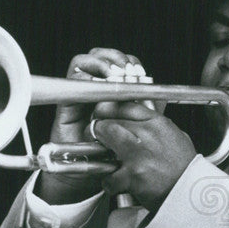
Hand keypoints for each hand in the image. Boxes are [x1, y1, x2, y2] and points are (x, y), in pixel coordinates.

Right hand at [37, 48, 141, 204]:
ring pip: (86, 60)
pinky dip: (86, 75)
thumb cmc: (111, 153)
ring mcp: (82, 93)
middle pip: (105, 56)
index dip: (132, 64)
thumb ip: (147, 113)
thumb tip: (160, 97)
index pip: (123, 63)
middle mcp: (97, 89)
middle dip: (118, 59)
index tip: (142, 75)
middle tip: (128, 73)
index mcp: (115, 92)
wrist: (88, 172)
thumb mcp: (136, 131)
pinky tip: (98, 86)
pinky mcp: (68, 100)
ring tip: (114, 75)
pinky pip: (73, 77)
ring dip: (102, 63)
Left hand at [90, 101, 196, 211]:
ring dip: (98, 148)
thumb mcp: (178, 137)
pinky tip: (116, 183)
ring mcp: (138, 155)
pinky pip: (108, 175)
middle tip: (97, 136)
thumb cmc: (186, 169)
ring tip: (104, 157)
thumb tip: (139, 122)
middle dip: (99, 128)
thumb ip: (157, 127)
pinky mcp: (132, 176)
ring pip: (104, 137)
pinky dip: (109, 181)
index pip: (125, 106)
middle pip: (109, 120)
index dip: (108, 109)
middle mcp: (147, 135)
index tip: (101, 114)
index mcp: (159, 124)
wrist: (192, 192)